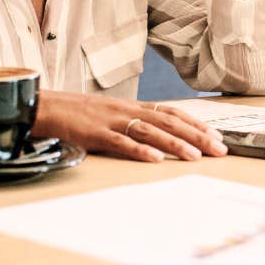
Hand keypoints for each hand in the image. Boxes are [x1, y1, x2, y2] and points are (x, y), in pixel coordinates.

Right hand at [32, 89, 226, 161]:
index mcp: (131, 105)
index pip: (171, 112)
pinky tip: (155, 159)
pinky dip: (140, 151)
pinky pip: (121, 142)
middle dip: (196, 135)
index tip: (216, 135)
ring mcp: (111, 120)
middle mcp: (126, 110)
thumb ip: (132, 122)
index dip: (195, 123)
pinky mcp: (95, 133)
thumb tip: (157, 136)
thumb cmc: (78, 113)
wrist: (45, 106)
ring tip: (195, 155)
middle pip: (168, 121)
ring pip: (150, 131)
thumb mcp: (110, 114)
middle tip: (218, 148)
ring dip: (175, 144)